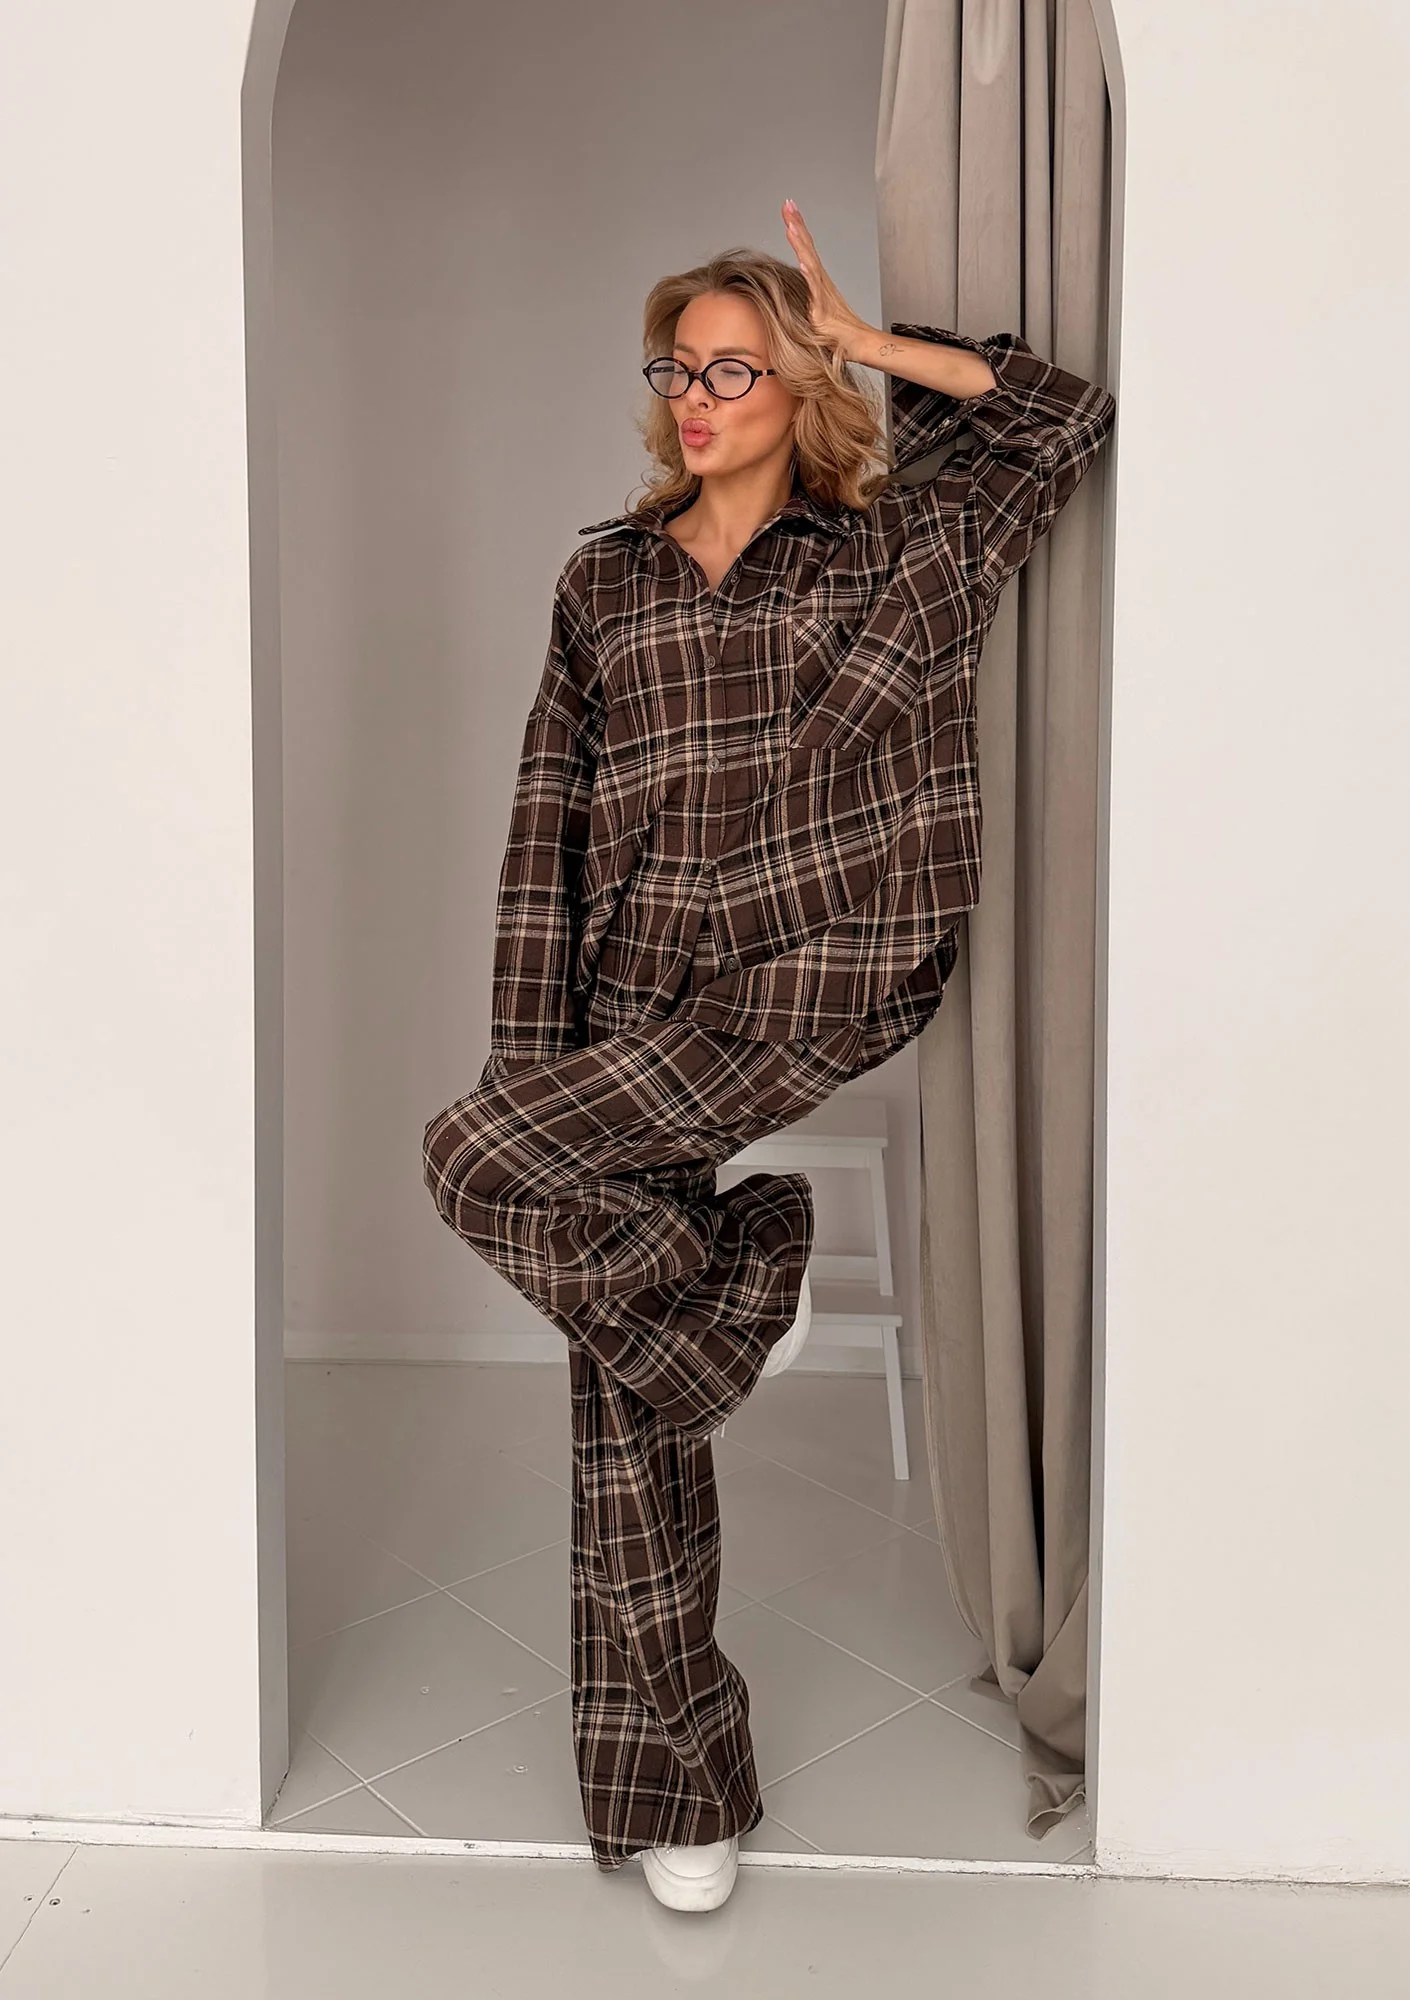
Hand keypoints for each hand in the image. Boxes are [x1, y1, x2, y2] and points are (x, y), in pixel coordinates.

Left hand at [781, 199, 875, 360]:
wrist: (859, 344)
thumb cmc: (838, 333)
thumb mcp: (813, 315)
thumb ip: (802, 304)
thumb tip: (787, 299)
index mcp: (818, 281)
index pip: (806, 249)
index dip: (798, 228)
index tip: (789, 209)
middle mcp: (821, 282)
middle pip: (808, 248)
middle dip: (797, 224)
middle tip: (788, 205)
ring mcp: (823, 294)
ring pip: (810, 263)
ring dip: (801, 244)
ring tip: (792, 226)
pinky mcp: (823, 310)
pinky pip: (815, 291)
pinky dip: (809, 276)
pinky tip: (803, 264)